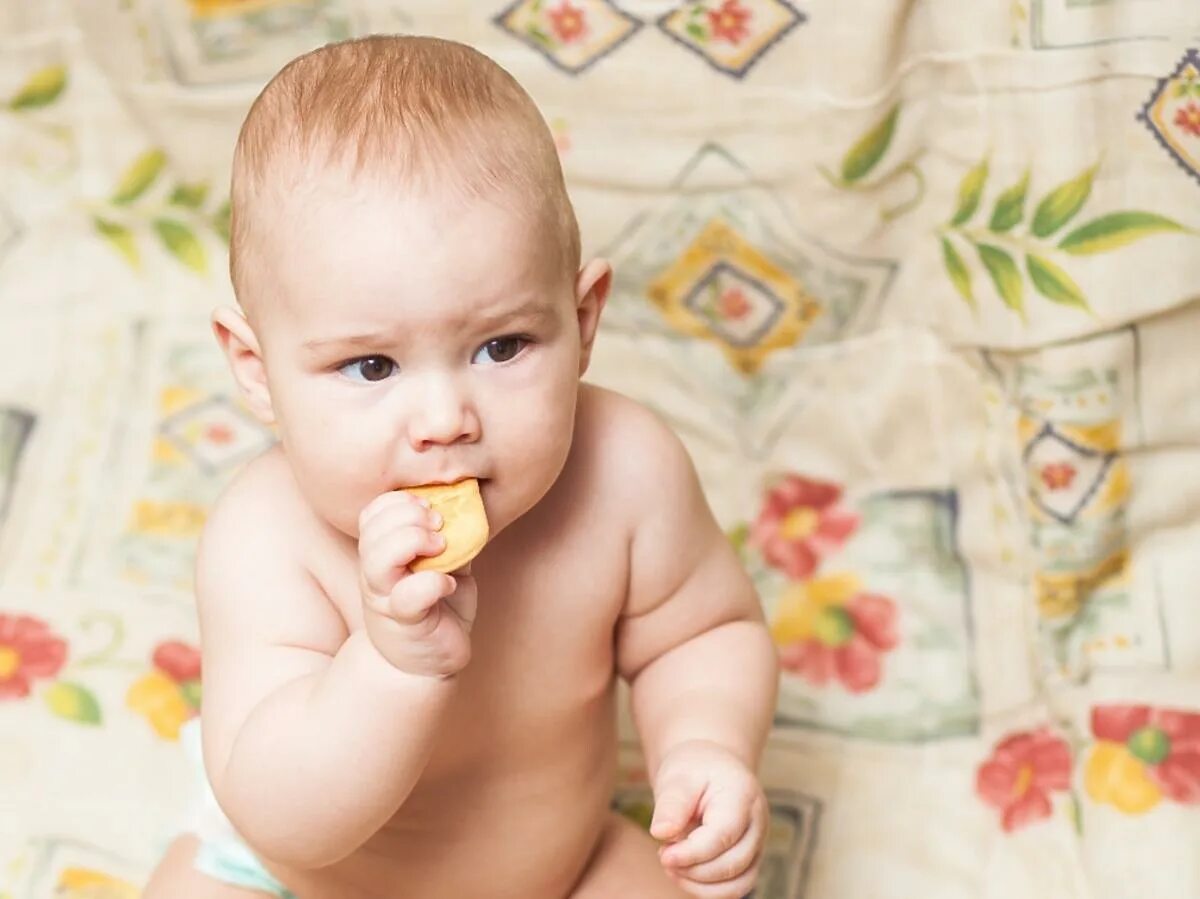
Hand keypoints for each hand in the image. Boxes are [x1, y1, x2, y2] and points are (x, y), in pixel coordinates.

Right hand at [357, 489, 477, 677]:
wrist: (428, 662)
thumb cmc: (437, 607)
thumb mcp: (446, 563)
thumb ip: (451, 537)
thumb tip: (468, 508)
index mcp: (382, 554)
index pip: (373, 514)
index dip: (399, 502)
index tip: (430, 506)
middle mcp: (376, 575)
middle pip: (374, 530)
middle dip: (410, 517)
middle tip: (439, 527)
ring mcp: (386, 599)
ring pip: (379, 559)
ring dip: (414, 542)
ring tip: (441, 547)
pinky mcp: (405, 622)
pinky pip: (409, 596)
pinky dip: (433, 583)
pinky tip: (450, 584)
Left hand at [649, 741, 768, 898]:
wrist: (711, 768)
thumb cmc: (694, 770)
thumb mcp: (678, 776)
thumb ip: (671, 803)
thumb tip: (660, 833)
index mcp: (742, 795)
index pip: (722, 835)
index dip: (692, 852)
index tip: (664, 855)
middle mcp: (757, 822)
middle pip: (732, 863)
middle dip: (693, 869)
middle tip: (663, 854)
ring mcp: (758, 843)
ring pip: (738, 884)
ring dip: (700, 884)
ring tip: (671, 865)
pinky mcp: (750, 859)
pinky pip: (735, 888)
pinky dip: (708, 890)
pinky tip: (683, 873)